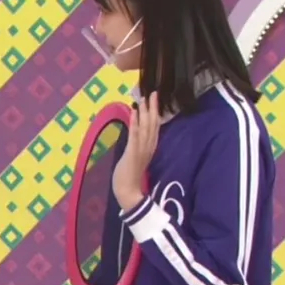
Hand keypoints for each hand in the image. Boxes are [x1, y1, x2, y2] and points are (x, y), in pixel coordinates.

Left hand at [113, 91, 159, 210]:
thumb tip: (136, 131)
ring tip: (143, 98)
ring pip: (146, 127)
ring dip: (144, 112)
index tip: (155, 98)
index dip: (155, 112)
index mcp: (150, 147)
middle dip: (152, 107)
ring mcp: (141, 149)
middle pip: (153, 124)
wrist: (128, 192)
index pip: (155, 126)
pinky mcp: (133, 153)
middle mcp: (149, 146)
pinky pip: (135, 136)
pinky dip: (135, 123)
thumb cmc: (130, 176)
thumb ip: (138, 145)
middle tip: (152, 92)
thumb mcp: (136, 157)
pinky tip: (134, 113)